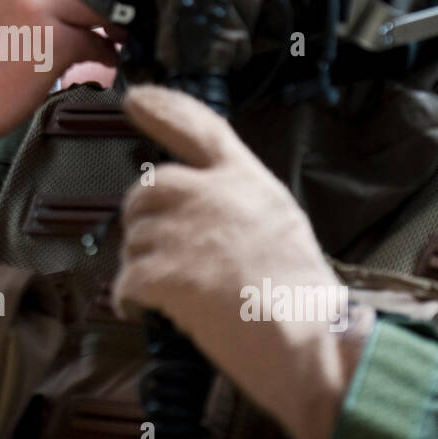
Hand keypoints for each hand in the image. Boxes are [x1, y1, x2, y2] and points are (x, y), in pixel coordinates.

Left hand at [111, 85, 375, 438]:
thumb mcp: (279, 221)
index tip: (136, 98)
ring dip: (140, 264)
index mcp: (244, 178)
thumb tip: (196, 205)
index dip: (164, 108)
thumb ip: (236, 201)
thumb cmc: (301, 292)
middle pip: (147, 190)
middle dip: (143, 220)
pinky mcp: (166, 272)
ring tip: (171, 291)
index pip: (200, 127)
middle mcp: (211, 194)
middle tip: (158, 252)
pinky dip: (127, 297)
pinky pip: (126, 279)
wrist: (312, 340)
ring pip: (134, 238)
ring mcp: (185, 232)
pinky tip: (141, 308)